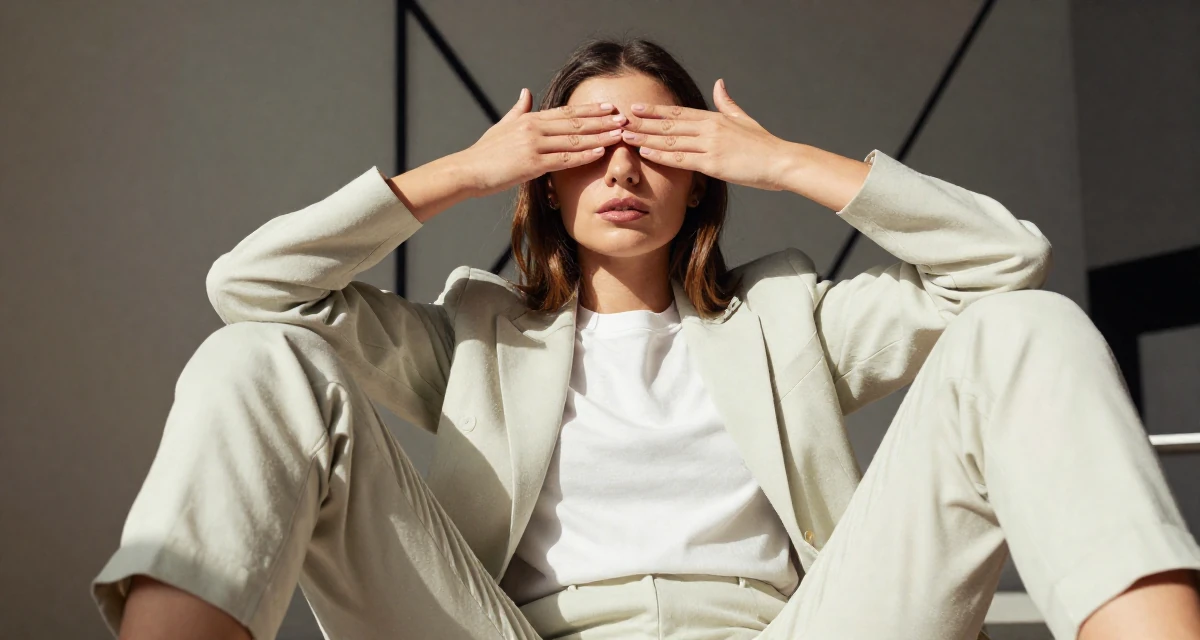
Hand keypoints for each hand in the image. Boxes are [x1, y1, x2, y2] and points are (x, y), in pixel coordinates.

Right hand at [456, 88, 626, 197]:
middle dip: (602, 121)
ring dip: (600, 136)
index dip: (589, 110)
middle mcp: (533, 128)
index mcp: (529, 119)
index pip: (566, 112)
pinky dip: (584, 155)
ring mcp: (533, 145)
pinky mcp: (532, 164)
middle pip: (575, 123)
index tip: (608, 108)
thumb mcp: (502, 125)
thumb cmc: (484, 152)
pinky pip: (564, 159)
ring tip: (619, 134)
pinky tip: (600, 152)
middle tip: (624, 118)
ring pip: (574, 139)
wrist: (467, 170)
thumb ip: (518, 109)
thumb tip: (527, 92)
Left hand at [618, 78, 794, 190]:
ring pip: (671, 141)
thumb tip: (719, 84)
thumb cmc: (764, 145)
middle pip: (670, 124)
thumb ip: (727, 103)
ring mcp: (711, 145)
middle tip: (621, 119)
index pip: (679, 113)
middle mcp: (710, 128)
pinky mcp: (713, 164)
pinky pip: (682, 159)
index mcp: (715, 118)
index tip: (637, 107)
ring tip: (626, 135)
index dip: (656, 111)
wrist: (781, 162)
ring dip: (646, 137)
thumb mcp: (744, 119)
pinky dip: (661, 154)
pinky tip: (645, 151)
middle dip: (644, 122)